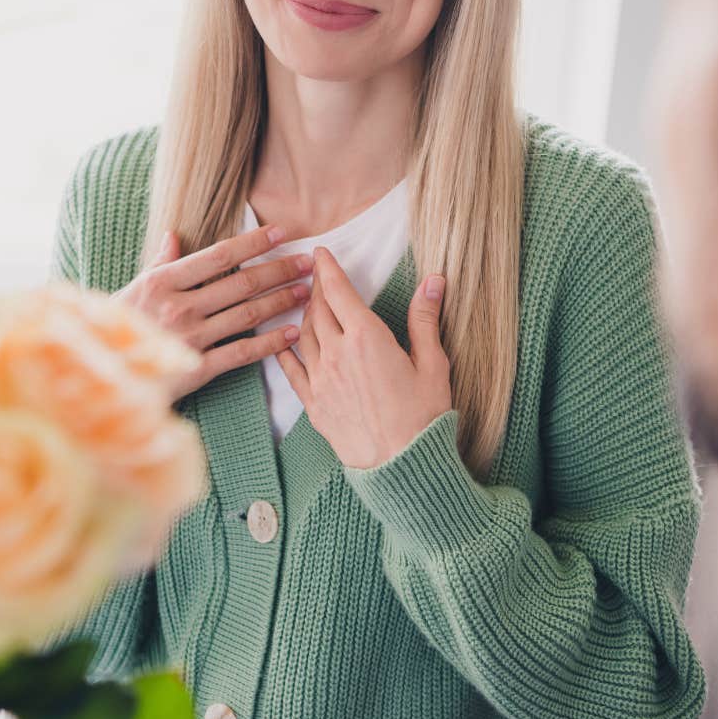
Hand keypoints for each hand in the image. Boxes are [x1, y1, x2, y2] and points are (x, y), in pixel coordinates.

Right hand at [116, 225, 311, 401]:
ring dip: (280, 301)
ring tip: (306, 292)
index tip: (281, 233)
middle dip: (279, 270)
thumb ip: (160, 263)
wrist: (103, 375)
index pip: (218, 255)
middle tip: (308, 263)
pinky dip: (269, 343)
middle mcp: (178, 306)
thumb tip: (173, 235)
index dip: (253, 242)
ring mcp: (189, 338)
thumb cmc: (118, 328)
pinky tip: (291, 334)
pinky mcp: (196, 368)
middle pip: (240, 283)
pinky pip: (240, 353)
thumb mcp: (135, 290)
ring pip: (246, 314)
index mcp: (163, 282)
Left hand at [276, 247, 451, 469]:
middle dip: (315, 288)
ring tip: (307, 304)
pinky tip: (283, 343)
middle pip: (318, 310)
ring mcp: (321, 380)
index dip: (327, 268)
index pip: (339, 291)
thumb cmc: (423, 417)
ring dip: (304, 315)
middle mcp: (337, 354)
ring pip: (303, 335)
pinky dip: (286, 351)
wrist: (401, 466)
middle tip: (314, 274)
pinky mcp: (314, 405)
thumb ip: (425, 319)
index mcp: (367, 338)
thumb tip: (433, 280)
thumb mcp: (433, 364)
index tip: (320, 252)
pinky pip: (292, 371)